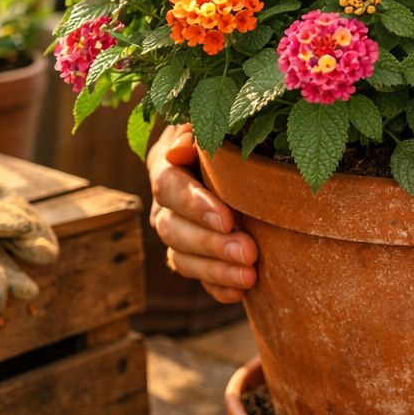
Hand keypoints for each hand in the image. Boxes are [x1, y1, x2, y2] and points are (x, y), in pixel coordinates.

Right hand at [147, 123, 256, 302]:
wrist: (245, 157)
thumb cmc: (231, 130)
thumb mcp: (215, 122)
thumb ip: (201, 132)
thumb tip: (180, 150)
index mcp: (165, 164)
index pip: (169, 187)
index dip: (195, 205)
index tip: (227, 219)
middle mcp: (163, 203)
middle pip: (173, 229)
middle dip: (211, 244)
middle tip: (248, 252)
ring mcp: (175, 233)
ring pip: (181, 258)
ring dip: (216, 269)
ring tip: (250, 276)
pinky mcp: (192, 257)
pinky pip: (198, 278)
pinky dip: (217, 287)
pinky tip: (240, 293)